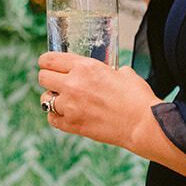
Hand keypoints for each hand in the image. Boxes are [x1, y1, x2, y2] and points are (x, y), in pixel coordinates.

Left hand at [36, 51, 161, 152]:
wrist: (143, 124)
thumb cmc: (137, 97)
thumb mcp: (123, 73)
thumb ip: (106, 70)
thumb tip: (107, 72)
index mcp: (85, 67)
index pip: (50, 59)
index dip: (46, 61)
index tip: (47, 64)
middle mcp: (73, 84)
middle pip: (42, 77)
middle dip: (48, 79)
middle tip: (56, 82)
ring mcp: (70, 106)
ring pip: (45, 99)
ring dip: (53, 99)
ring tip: (64, 101)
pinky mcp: (72, 125)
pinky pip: (52, 119)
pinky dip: (56, 116)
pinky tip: (66, 115)